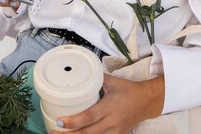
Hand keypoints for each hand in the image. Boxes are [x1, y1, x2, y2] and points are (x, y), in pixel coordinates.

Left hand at [50, 73, 164, 133]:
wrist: (147, 102)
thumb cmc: (129, 90)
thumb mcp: (112, 81)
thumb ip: (96, 78)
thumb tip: (81, 73)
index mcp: (109, 107)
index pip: (89, 117)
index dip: (73, 121)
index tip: (60, 121)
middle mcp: (111, 122)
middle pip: (87, 133)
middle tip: (53, 132)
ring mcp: (114, 131)